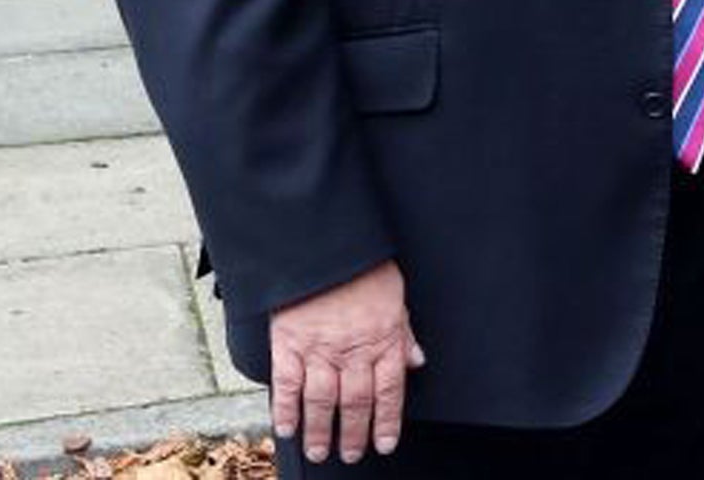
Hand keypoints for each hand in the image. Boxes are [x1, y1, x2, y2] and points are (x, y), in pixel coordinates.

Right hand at [269, 259, 424, 463]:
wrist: (324, 247)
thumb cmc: (363, 269)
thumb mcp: (396, 297)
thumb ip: (404, 333)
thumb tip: (417, 360)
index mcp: (383, 338)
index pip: (389, 391)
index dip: (387, 422)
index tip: (384, 444)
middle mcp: (352, 350)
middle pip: (356, 403)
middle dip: (355, 434)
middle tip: (352, 455)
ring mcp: (319, 349)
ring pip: (322, 401)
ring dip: (321, 432)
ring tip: (320, 451)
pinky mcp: (289, 344)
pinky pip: (288, 385)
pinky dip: (286, 410)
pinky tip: (287, 428)